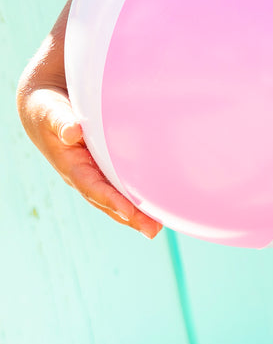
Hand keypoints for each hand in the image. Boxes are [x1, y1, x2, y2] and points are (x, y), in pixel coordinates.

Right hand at [16, 80, 162, 238]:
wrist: (43, 113)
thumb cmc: (48, 112)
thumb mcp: (51, 114)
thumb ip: (61, 122)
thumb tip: (72, 132)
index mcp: (70, 166)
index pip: (92, 186)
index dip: (109, 200)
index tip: (128, 212)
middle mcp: (82, 176)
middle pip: (107, 201)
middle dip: (128, 217)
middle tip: (152, 231)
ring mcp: (92, 175)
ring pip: (114, 199)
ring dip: (134, 215)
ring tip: (157, 228)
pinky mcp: (102, 169)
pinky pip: (119, 187)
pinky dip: (134, 199)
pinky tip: (154, 206)